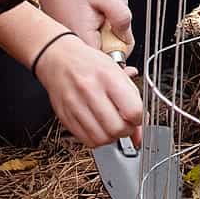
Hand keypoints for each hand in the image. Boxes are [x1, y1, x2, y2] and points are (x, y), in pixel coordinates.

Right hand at [32, 0, 133, 46]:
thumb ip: (121, 16)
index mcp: (82, 39)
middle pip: (106, 52)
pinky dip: (98, 23)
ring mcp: (71, 40)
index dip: (123, 49)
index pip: (110, 61)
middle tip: (110, 13)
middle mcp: (73, 45)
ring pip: (100, 42)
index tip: (124, 35)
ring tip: (101, 7)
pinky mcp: (70, 34)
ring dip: (107, 26)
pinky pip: (91, 35)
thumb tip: (127, 35)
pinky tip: (94, 9)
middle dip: (115, 33)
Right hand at [32, 31, 142, 146]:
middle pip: (117, 128)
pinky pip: (86, 140)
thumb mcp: (117, 73)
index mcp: (108, 76)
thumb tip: (140, 130)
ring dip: (111, 137)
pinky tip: (98, 128)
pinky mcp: (65, 116)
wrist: (59, 58)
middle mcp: (90, 90)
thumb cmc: (90, 64)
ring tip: (111, 126)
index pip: (133, 110)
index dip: (139, 119)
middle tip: (125, 124)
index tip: (137, 117)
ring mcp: (75, 105)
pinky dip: (96, 139)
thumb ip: (132, 99)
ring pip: (101, 138)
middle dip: (126, 131)